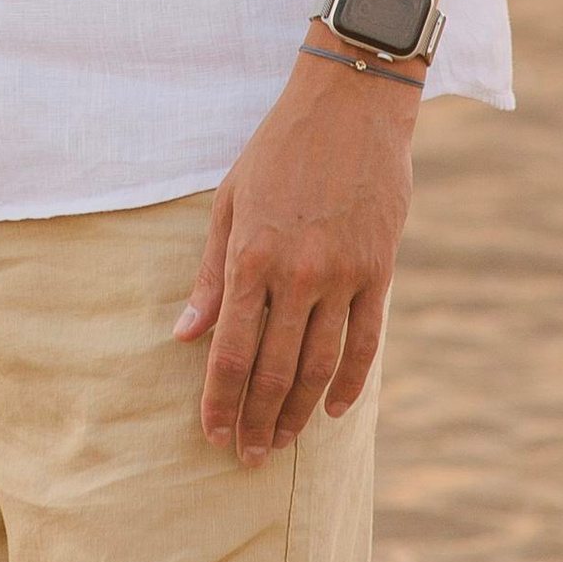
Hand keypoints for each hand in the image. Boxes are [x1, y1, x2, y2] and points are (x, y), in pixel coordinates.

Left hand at [176, 52, 412, 464]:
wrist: (349, 106)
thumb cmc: (278, 149)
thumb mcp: (229, 200)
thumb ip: (209, 274)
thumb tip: (183, 336)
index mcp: (250, 255)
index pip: (230, 349)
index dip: (219, 400)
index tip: (212, 434)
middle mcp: (296, 274)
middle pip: (273, 369)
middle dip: (255, 419)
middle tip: (246, 455)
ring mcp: (342, 275)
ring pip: (318, 366)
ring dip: (297, 412)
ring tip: (281, 441)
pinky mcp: (379, 272)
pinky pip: (365, 343)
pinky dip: (349, 384)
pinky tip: (330, 409)